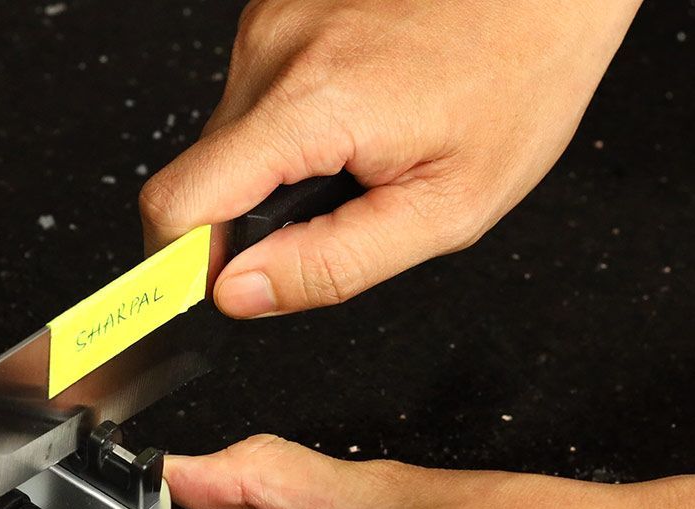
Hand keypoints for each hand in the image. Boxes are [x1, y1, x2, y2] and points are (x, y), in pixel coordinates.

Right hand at [141, 0, 642, 316]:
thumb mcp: (444, 211)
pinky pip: (256, 94)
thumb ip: (332, 265)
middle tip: (338, 209)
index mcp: (308, 105)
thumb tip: (241, 294)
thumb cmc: (517, 80)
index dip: (179, 265)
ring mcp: (270, 19)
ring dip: (278, 165)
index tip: (207, 291)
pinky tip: (362, 109)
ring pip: (229, 137)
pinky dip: (293, 121)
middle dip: (252, 215)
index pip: (178, 205)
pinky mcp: (278, 7)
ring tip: (365, 148)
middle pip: (201, 175)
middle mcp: (273, 49)